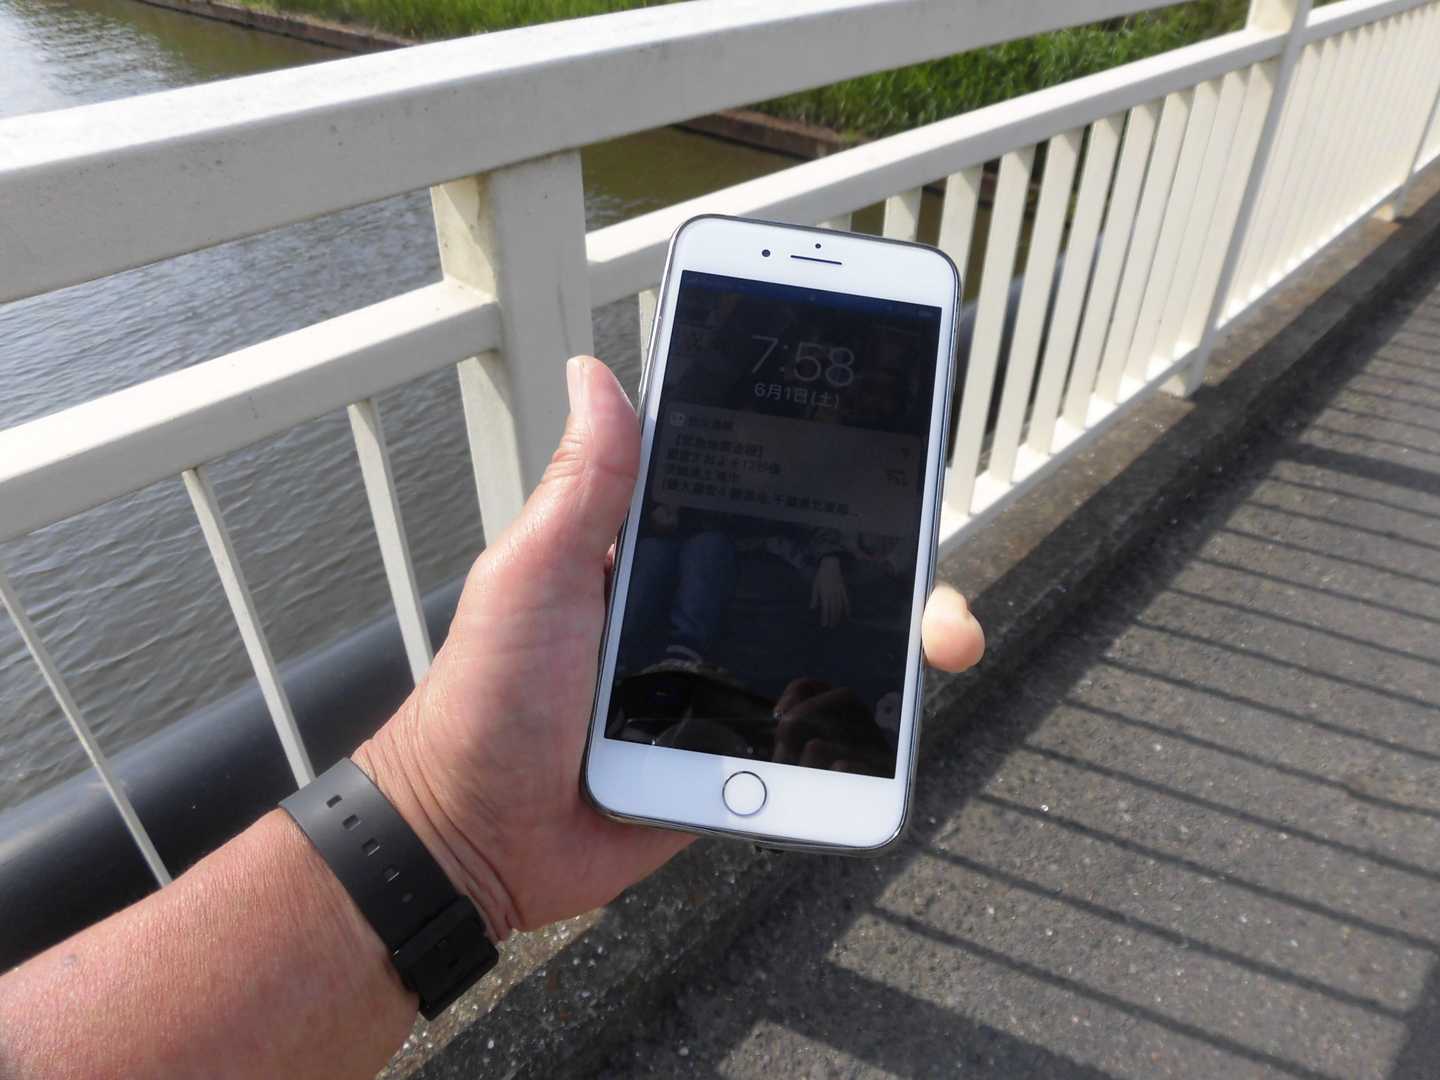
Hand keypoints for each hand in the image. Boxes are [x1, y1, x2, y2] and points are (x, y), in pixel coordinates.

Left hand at [355, 357, 985, 939]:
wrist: (476, 840)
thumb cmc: (485, 701)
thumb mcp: (532, 576)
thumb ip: (584, 487)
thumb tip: (596, 375)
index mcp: (653, 558)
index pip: (747, 494)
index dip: (809, 463)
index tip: (872, 429)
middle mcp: (698, 613)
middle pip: (808, 570)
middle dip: (882, 551)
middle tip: (925, 537)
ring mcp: (723, 684)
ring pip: (829, 649)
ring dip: (896, 635)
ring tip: (943, 636)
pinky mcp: (738, 753)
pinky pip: (814, 732)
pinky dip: (866, 723)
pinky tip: (904, 709)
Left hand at [811, 554, 848, 626]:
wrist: (831, 564)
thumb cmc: (821, 575)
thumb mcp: (815, 585)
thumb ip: (814, 598)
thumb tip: (812, 608)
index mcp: (825, 593)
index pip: (825, 608)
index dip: (825, 617)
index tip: (824, 624)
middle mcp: (832, 594)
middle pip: (833, 609)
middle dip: (832, 619)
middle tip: (831, 626)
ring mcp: (839, 592)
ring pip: (840, 606)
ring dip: (839, 616)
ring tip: (837, 623)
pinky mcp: (843, 589)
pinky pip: (846, 600)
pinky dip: (847, 608)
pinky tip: (848, 614)